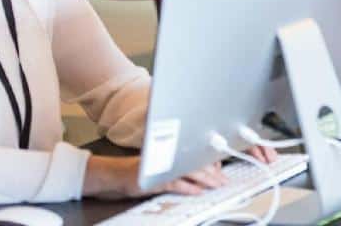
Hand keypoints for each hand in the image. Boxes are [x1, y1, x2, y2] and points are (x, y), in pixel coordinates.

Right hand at [83, 146, 277, 199]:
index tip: (221, 167)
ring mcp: (161, 167)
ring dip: (206, 179)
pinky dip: (189, 187)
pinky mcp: (154, 179)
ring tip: (218, 184)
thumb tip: (205, 171)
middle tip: (225, 178)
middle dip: (212, 170)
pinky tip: (199, 191)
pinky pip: (175, 183)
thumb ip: (181, 166)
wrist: (115, 175)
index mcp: (170, 150)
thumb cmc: (140, 170)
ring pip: (189, 171)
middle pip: (195, 161)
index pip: (194, 152)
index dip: (210, 160)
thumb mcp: (162, 166)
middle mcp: (166, 154)